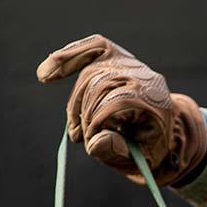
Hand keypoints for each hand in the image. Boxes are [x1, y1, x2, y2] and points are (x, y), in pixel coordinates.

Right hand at [36, 34, 206, 185]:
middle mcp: (143, 76)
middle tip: (79, 137)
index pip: (116, 103)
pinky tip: (45, 75)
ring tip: (75, 129)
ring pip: (90, 75)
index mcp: (155, 100)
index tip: (87, 142)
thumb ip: (118, 151)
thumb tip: (95, 141)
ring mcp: (129, 63)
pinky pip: (91, 48)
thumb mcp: (140, 158)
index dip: (95, 123)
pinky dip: (67, 58)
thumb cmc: (148, 146)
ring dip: (76, 103)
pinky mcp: (115, 55)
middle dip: (85, 115)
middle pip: (100, 86)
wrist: (161, 128)